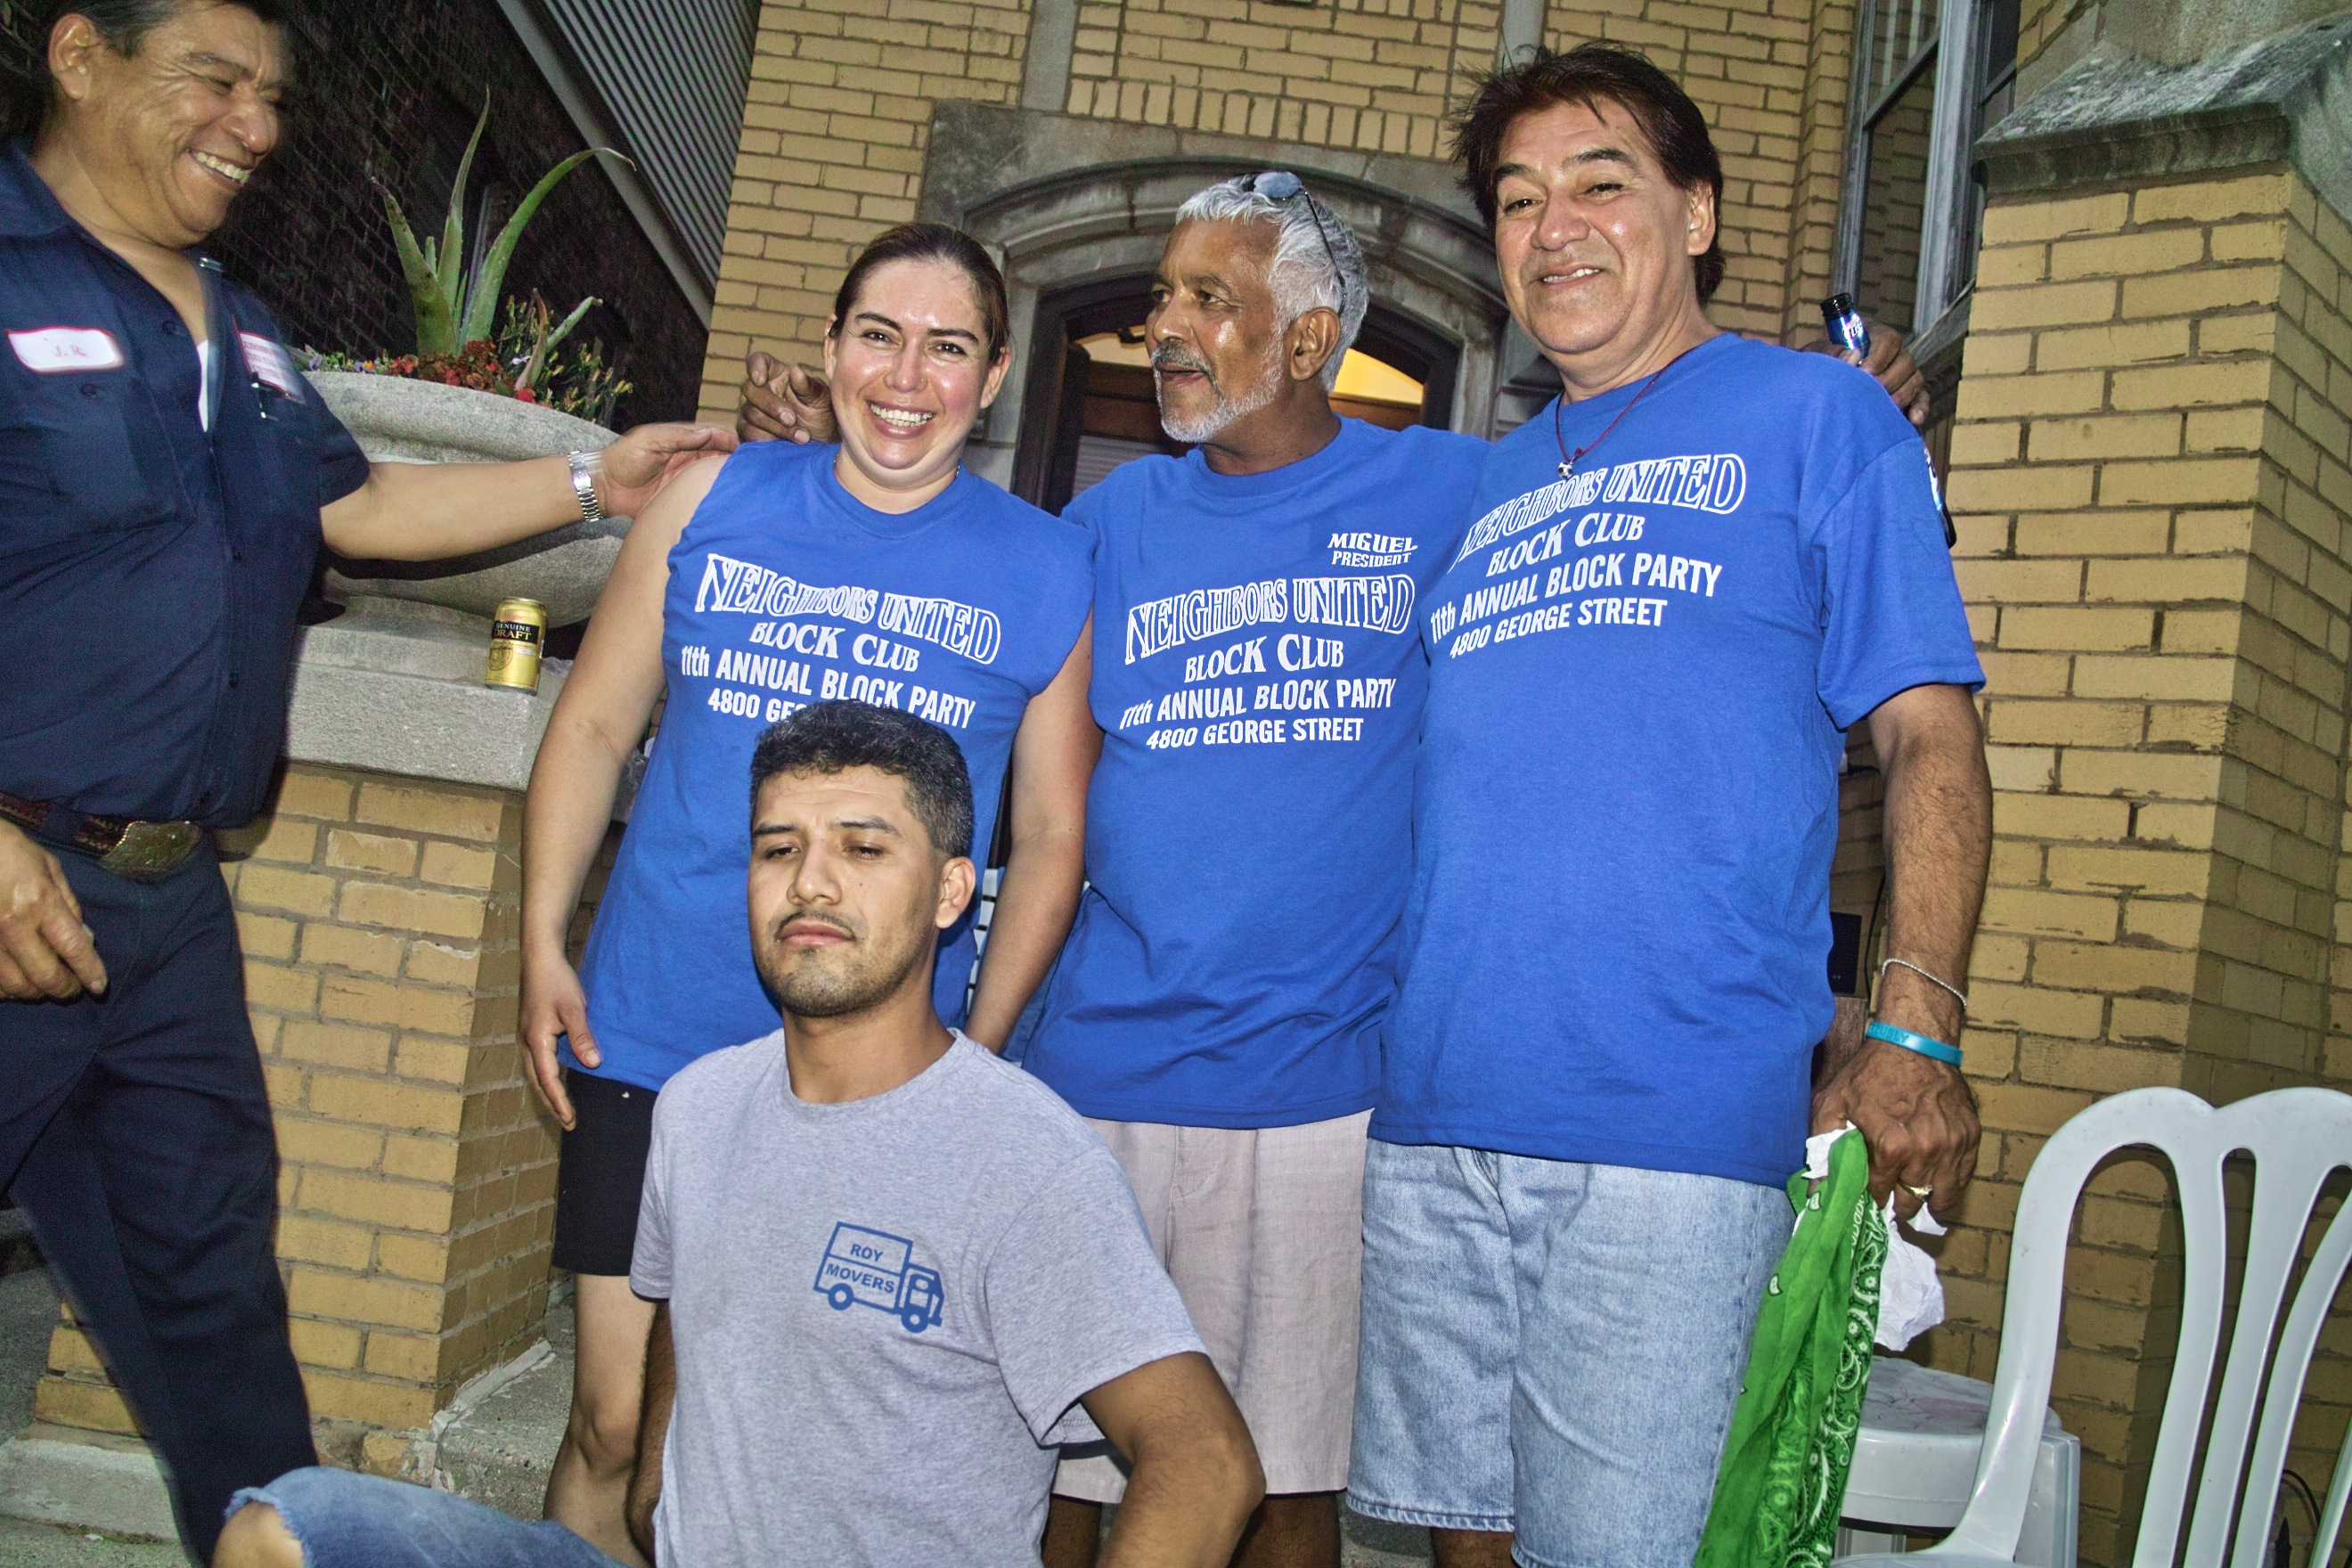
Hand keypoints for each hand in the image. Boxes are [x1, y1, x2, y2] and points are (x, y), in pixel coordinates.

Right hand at [0, 821, 106, 1000]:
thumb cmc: (9, 849)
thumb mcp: (49, 867)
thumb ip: (69, 905)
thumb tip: (86, 940)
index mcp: (39, 902)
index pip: (74, 948)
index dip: (90, 972)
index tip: (99, 986)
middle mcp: (11, 925)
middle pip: (44, 976)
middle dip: (65, 989)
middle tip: (74, 989)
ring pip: (14, 985)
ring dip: (35, 993)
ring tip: (45, 986)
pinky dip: (5, 989)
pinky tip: (15, 982)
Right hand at [520, 945, 597, 1129]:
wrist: (540, 958)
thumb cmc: (557, 981)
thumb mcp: (574, 1008)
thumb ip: (582, 1036)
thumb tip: (593, 1064)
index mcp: (536, 1040)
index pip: (548, 1080)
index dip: (559, 1102)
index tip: (570, 1121)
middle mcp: (527, 1043)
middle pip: (538, 1082)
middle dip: (552, 1104)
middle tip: (568, 1124)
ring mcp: (527, 1036)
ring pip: (536, 1073)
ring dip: (549, 1092)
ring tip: (563, 1109)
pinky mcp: (531, 1030)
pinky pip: (538, 1061)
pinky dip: (547, 1076)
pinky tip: (559, 1079)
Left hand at [591, 423, 739, 518]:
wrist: (605, 489)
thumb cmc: (623, 458)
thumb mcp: (649, 440)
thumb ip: (677, 435)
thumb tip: (708, 432)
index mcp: (682, 440)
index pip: (713, 435)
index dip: (729, 439)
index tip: (746, 448)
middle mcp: (689, 458)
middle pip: (720, 455)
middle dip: (737, 458)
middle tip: (755, 466)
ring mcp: (687, 478)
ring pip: (715, 475)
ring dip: (730, 477)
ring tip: (750, 482)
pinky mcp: (682, 497)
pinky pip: (704, 494)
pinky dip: (718, 495)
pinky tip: (732, 498)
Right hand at [738, 352, 835, 444]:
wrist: (823, 443)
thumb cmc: (822, 414)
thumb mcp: (822, 399)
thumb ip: (808, 386)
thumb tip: (796, 371)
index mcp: (777, 374)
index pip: (758, 361)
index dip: (754, 367)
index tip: (760, 380)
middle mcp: (762, 390)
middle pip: (751, 390)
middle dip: (771, 406)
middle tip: (792, 419)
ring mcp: (753, 410)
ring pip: (751, 414)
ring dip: (775, 427)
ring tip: (802, 436)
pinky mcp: (750, 430)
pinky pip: (747, 432)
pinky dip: (765, 439)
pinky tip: (783, 444)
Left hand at [1803, 316, 1926, 425]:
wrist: (1817, 387)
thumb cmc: (1818, 366)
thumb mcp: (1815, 355)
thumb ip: (1828, 352)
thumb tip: (1852, 357)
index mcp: (1872, 336)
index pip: (1889, 339)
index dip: (1880, 356)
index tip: (1865, 373)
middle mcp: (1892, 353)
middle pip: (1905, 361)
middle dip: (1889, 380)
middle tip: (1870, 395)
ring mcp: (1902, 373)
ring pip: (1915, 379)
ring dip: (1902, 395)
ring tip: (1885, 409)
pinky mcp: (1907, 393)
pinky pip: (1921, 397)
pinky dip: (1920, 407)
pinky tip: (1913, 419)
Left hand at [1811, 1034, 1977, 1223]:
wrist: (1916, 1043)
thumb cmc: (1870, 1072)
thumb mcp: (1833, 1103)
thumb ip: (1822, 1146)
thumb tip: (1815, 1190)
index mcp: (1892, 1147)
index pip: (1881, 1193)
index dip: (1872, 1196)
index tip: (1868, 1194)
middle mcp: (1927, 1152)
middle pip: (1912, 1201)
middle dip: (1898, 1204)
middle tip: (1890, 1199)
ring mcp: (1953, 1146)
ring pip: (1942, 1196)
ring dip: (1927, 1200)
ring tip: (1914, 1199)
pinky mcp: (1971, 1137)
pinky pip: (1964, 1177)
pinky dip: (1950, 1185)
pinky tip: (1937, 1184)